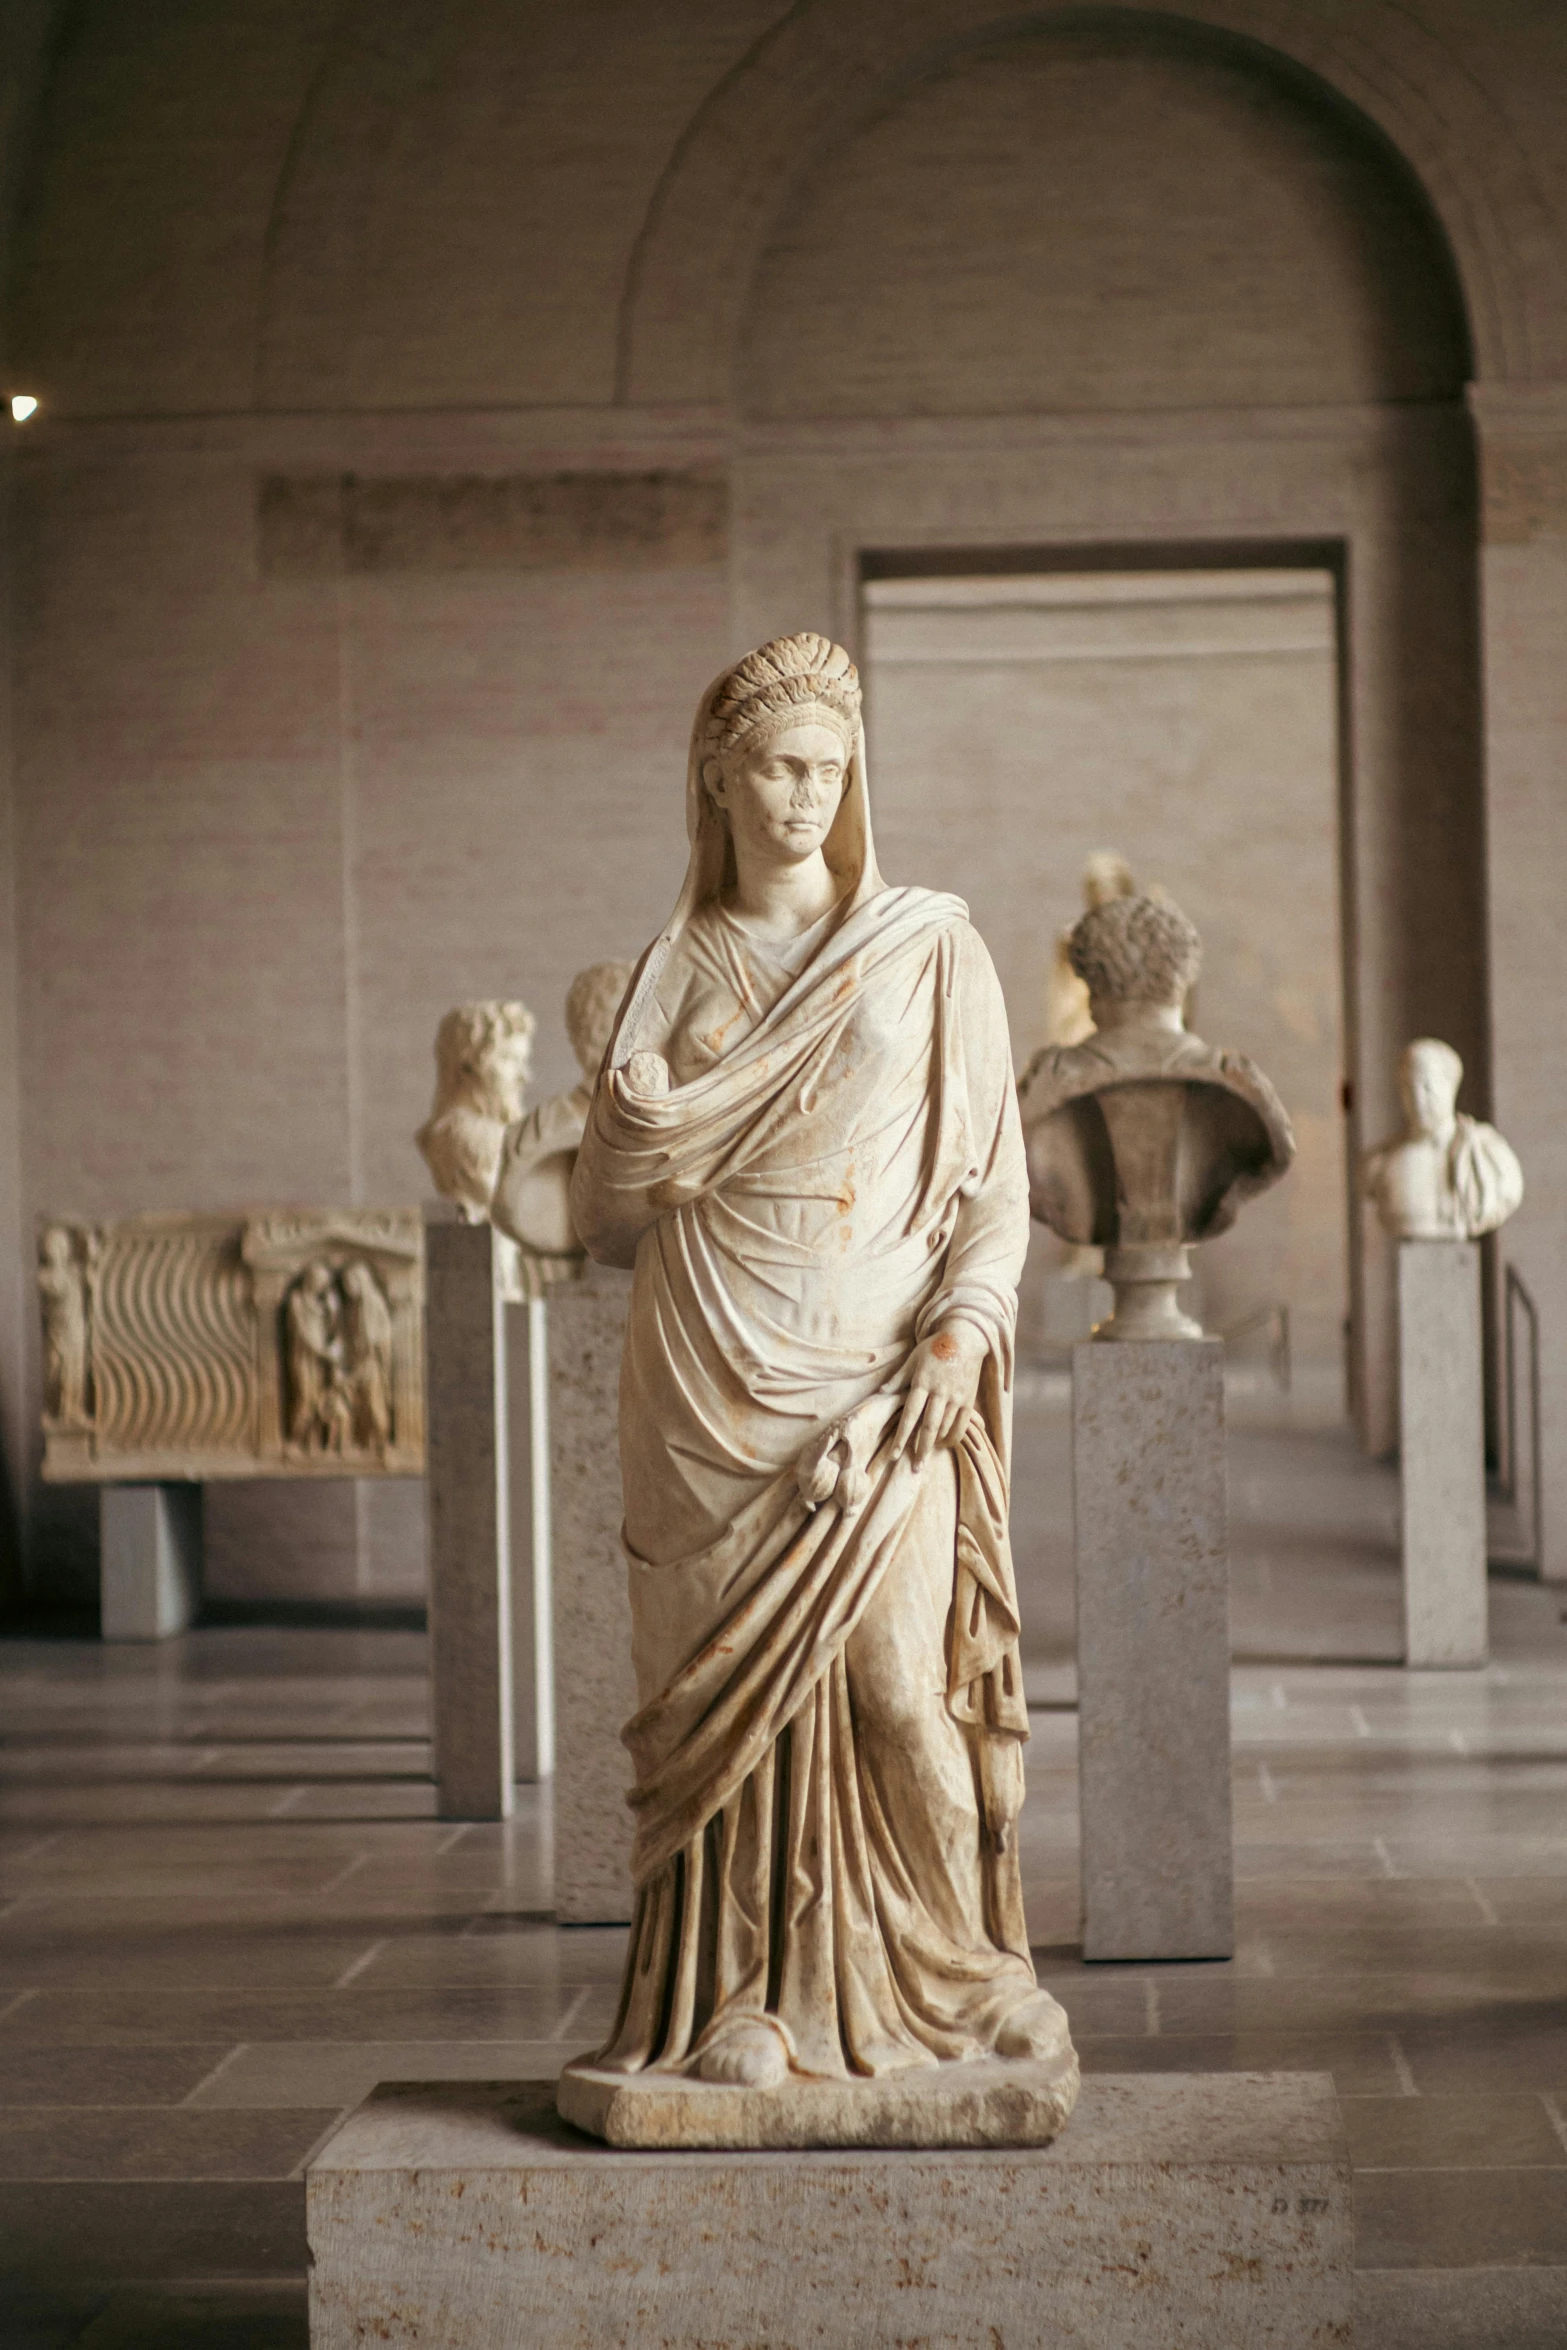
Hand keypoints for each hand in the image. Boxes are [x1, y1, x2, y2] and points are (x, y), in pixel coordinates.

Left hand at [890, 1322, 984, 1469]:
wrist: (965, 1338)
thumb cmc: (934, 1348)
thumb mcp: (913, 1358)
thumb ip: (898, 1378)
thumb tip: (881, 1392)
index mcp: (922, 1382)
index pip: (910, 1415)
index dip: (902, 1437)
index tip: (895, 1455)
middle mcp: (940, 1392)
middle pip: (929, 1427)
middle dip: (921, 1449)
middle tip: (915, 1468)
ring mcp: (956, 1397)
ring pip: (945, 1428)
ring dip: (935, 1445)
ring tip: (924, 1458)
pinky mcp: (969, 1399)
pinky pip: (962, 1424)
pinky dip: (953, 1437)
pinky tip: (944, 1445)